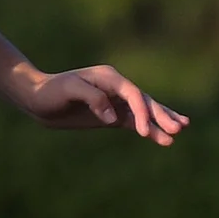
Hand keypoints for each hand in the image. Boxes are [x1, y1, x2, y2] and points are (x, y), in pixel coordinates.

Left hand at [22, 66, 188, 143]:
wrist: (38, 99)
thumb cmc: (51, 91)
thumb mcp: (69, 90)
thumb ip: (93, 99)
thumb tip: (113, 118)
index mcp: (109, 78)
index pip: (132, 94)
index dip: (141, 112)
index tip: (142, 132)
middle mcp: (117, 87)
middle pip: (145, 101)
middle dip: (162, 115)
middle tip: (180, 128)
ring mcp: (116, 102)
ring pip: (144, 112)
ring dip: (161, 122)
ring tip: (180, 131)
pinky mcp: (111, 116)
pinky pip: (134, 123)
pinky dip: (149, 130)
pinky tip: (162, 139)